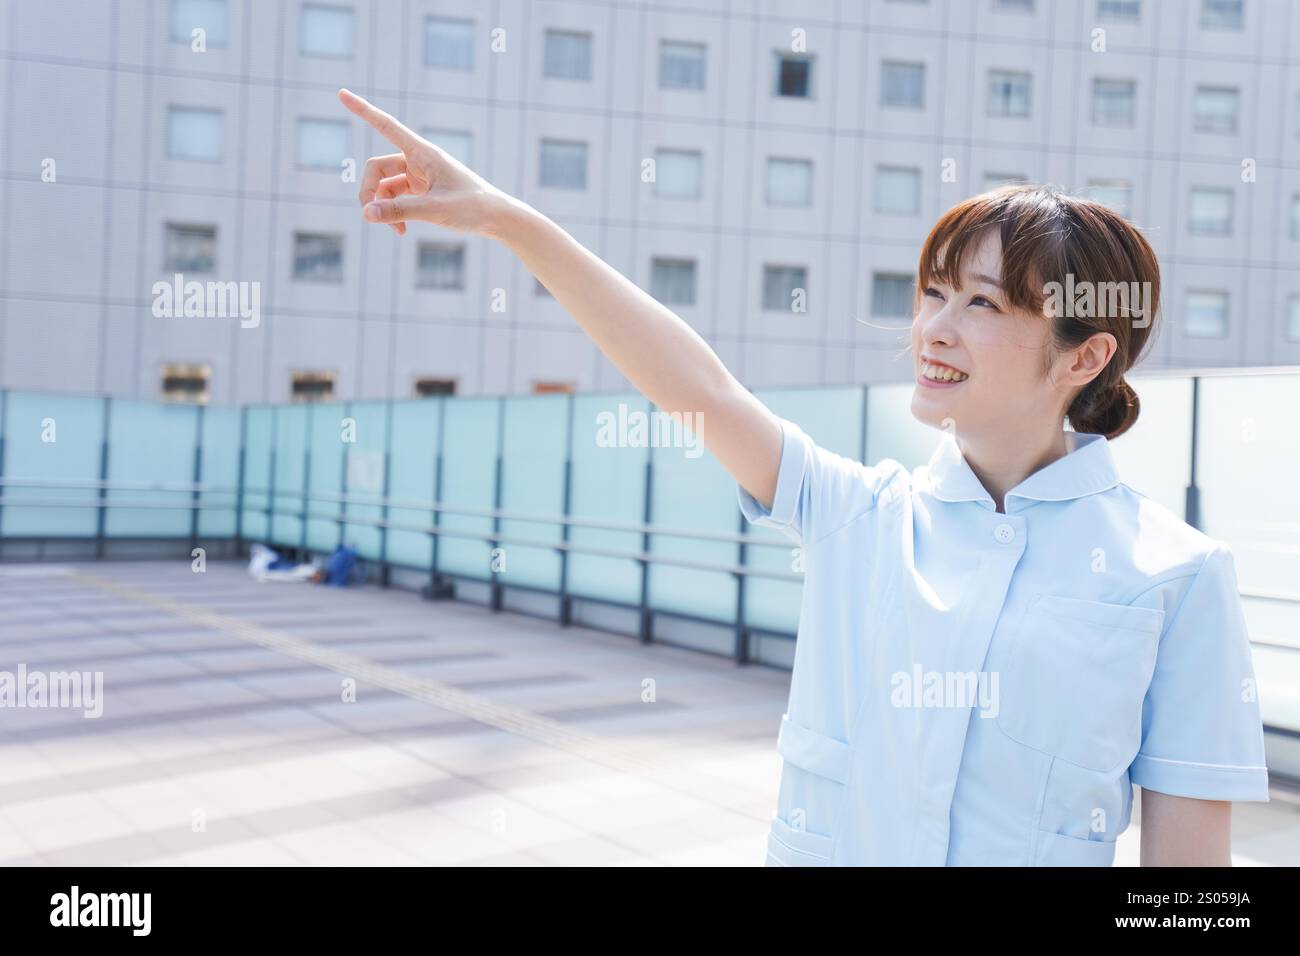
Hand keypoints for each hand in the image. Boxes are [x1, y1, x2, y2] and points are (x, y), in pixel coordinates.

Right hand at [338, 88, 514, 236]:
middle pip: (377, 168)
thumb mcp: (435, 210)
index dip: (363, 110)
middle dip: (370, 192)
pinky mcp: (422, 191)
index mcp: (423, 153)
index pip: (386, 126)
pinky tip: (401, 231)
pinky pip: (396, 198)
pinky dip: (394, 213)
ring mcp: (419, 176)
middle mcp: (418, 160)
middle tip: (371, 216)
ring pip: (385, 186)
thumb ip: (399, 211)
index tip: (341, 93)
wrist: (498, 218)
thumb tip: (366, 213)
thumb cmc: (473, 208)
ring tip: (395, 231)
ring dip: (383, 207)